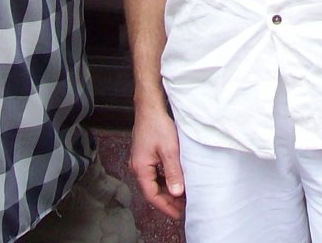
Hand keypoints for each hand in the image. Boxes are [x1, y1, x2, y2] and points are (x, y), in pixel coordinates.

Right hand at [128, 106, 185, 220]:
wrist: (150, 107)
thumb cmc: (157, 125)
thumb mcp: (169, 150)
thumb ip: (173, 172)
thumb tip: (177, 193)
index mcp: (141, 169)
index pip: (152, 195)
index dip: (166, 207)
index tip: (178, 214)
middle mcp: (138, 167)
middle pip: (152, 191)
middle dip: (168, 201)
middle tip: (184, 208)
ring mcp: (141, 162)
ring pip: (154, 183)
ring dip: (167, 191)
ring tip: (182, 197)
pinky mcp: (145, 156)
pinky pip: (155, 174)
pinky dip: (165, 181)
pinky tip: (176, 181)